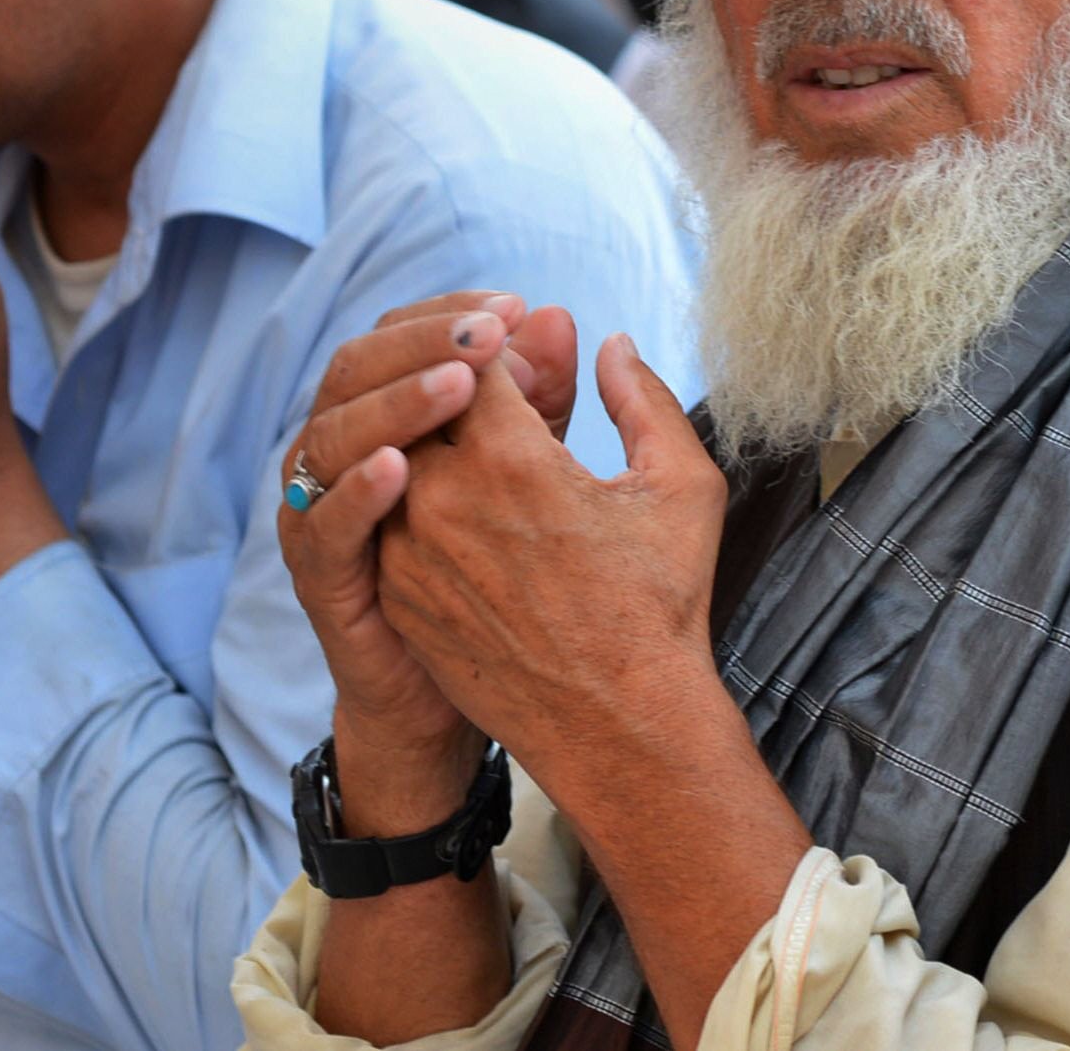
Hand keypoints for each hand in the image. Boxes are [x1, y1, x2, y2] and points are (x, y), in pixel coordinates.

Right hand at [274, 293, 552, 809]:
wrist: (504, 691)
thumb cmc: (527, 571)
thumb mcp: (548, 470)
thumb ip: (546, 395)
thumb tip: (556, 316)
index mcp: (404, 417)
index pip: (406, 336)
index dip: (454, 317)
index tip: (516, 309)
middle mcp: (357, 451)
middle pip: (360, 367)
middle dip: (422, 342)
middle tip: (489, 335)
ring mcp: (331, 512)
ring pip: (332, 433)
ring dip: (393, 402)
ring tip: (458, 384)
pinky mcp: (325, 576)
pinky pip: (321, 525)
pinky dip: (353, 491)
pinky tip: (399, 467)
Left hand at [374, 322, 729, 803]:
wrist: (617, 726)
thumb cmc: (659, 606)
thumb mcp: (681, 485)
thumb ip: (643, 398)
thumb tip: (611, 344)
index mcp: (508, 461)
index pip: (469, 358)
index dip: (500, 351)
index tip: (529, 365)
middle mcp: (440, 501)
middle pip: (422, 403)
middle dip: (458, 391)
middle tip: (506, 405)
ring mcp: (406, 554)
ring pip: (396, 460)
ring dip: (434, 447)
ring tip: (493, 467)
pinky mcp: (394, 597)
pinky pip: (388, 522)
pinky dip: (419, 504)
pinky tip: (476, 521)